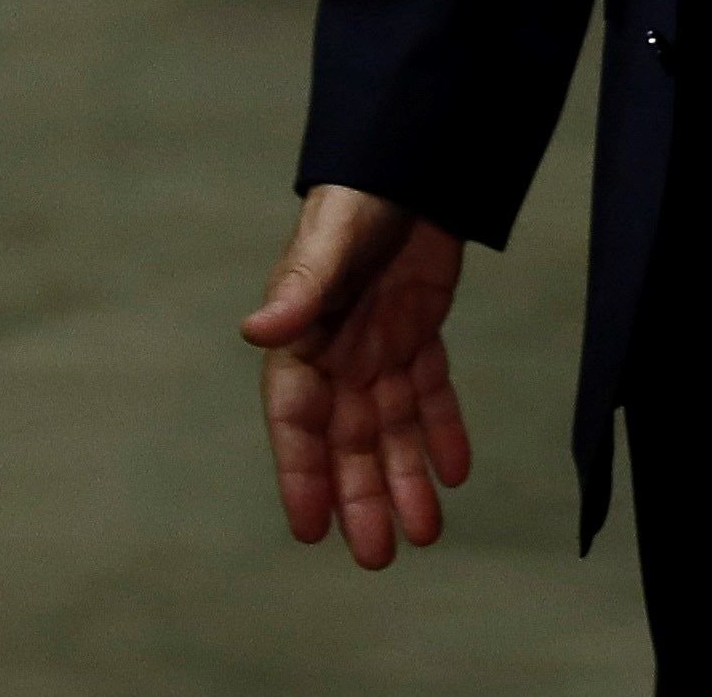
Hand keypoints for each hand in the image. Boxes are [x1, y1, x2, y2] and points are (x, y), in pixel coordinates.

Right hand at [246, 186, 473, 568]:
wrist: (414, 155)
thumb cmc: (360, 195)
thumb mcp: (330, 242)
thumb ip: (300, 289)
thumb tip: (256, 330)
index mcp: (305, 337)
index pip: (297, 421)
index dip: (301, 476)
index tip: (310, 531)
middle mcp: (338, 351)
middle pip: (347, 440)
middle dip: (360, 496)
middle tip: (376, 556)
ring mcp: (378, 343)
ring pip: (390, 427)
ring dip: (405, 477)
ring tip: (424, 534)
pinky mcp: (418, 329)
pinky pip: (429, 391)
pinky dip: (441, 430)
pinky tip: (455, 472)